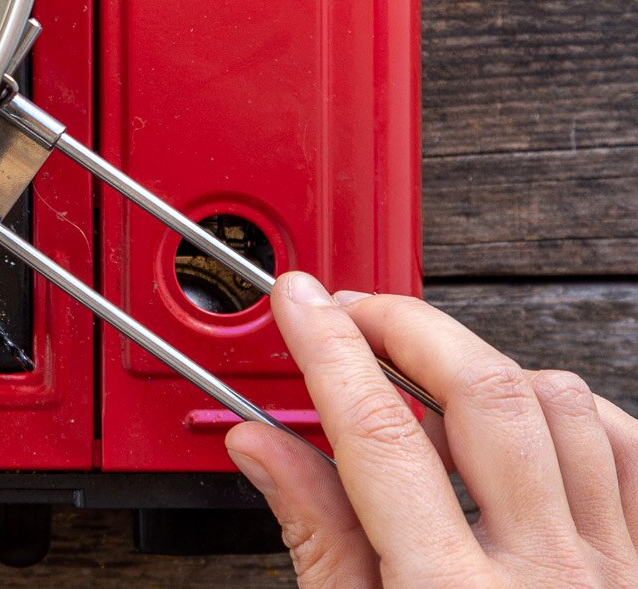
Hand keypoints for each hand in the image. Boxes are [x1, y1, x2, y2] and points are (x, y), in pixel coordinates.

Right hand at [228, 271, 637, 586]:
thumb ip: (318, 541)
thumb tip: (265, 447)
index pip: (377, 435)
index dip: (327, 350)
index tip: (297, 305)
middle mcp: (549, 581)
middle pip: (483, 393)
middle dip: (407, 325)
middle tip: (353, 309)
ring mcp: (616, 575)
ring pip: (564, 407)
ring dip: (486, 367)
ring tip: (429, 373)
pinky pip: (633, 452)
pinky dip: (575, 412)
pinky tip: (527, 417)